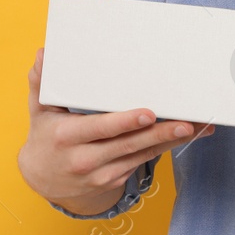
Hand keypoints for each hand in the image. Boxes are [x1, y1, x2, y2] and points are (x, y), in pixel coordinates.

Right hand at [17, 46, 212, 215]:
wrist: (44, 179)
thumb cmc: (45, 136)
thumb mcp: (39, 110)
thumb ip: (40, 82)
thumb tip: (43, 54)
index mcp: (68, 137)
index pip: (101, 128)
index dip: (126, 122)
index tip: (148, 114)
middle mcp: (85, 159)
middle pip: (129, 144)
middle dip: (159, 134)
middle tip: (186, 123)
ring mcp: (101, 173)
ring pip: (141, 155)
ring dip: (169, 142)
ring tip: (195, 128)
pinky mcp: (113, 179)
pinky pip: (141, 161)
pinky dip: (162, 149)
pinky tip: (182, 137)